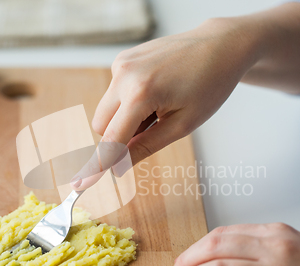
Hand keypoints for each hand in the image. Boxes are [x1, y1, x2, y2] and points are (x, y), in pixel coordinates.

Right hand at [72, 2, 299, 190]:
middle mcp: (124, 75)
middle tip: (154, 129)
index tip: (80, 185)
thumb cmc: (209, 85)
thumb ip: (146, 146)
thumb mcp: (182, 124)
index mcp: (141, 93)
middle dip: (119, 137)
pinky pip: (114, 92)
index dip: (98, 165)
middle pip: (101, 126)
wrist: (219, 46)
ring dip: (124, 119)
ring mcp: (121, 63)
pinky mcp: (123, 58)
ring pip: (106, 110)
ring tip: (159, 107)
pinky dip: (128, 102)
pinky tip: (154, 92)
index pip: (112, 140)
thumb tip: (119, 168)